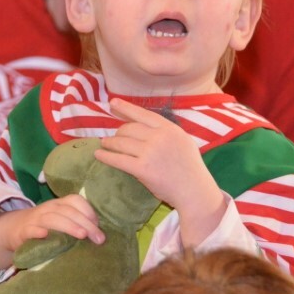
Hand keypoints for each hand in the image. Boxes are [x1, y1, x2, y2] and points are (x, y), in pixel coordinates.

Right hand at [0, 194, 104, 275]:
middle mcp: (48, 208)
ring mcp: (35, 219)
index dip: (88, 211)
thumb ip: (76, 223)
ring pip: (51, 218)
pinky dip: (37, 231)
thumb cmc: (45, 228)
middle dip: (85, 223)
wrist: (13, 230)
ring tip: (81, 235)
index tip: (98, 225)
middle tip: (98, 238)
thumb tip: (100, 235)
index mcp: (59, 204)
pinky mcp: (23, 232)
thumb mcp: (60, 221)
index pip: (75, 200)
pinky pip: (30, 230)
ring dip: (68, 225)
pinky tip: (45, 235)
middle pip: (67, 211)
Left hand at [96, 98, 224, 236]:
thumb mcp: (183, 141)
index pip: (143, 114)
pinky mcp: (142, 169)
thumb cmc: (190, 168)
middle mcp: (159, 137)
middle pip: (129, 128)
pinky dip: (106, 156)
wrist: (195, 191)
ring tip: (104, 144)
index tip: (112, 102)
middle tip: (112, 137)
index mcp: (170, 129)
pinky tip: (98, 155)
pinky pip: (118, 159)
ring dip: (109, 143)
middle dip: (118, 132)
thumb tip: (145, 125)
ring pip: (121, 142)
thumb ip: (166, 132)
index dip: (126, 107)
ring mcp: (150, 153)